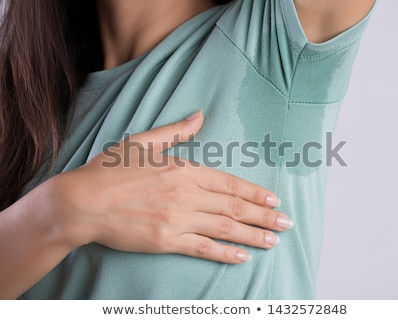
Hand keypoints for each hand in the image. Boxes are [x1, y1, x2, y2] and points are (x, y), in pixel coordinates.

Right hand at [56, 111, 292, 262]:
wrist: (81, 202)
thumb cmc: (110, 170)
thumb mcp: (143, 142)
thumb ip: (176, 131)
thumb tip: (199, 116)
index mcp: (183, 170)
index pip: (230, 183)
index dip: (255, 193)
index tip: (273, 201)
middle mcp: (186, 195)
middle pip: (234, 207)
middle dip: (264, 216)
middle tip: (287, 223)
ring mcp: (177, 219)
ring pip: (225, 228)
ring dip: (253, 235)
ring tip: (274, 241)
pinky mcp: (165, 240)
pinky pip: (202, 248)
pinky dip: (224, 253)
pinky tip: (242, 256)